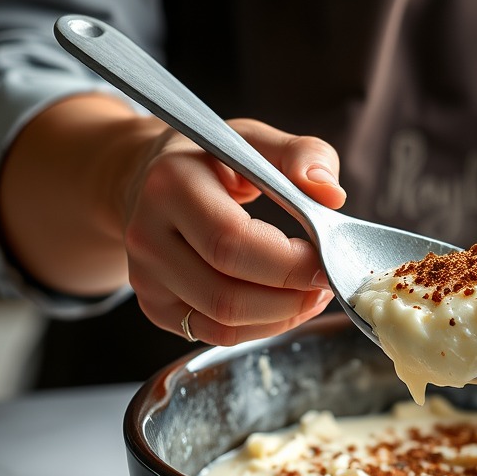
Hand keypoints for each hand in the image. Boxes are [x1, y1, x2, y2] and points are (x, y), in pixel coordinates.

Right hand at [119, 116, 345, 345]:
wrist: (148, 179)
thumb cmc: (211, 161)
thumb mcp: (255, 140)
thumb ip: (302, 155)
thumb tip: (331, 195)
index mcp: (170, 185)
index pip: (232, 243)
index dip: (289, 263)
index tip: (327, 258)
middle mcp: (146, 235)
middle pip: (227, 294)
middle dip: (291, 297)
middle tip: (326, 281)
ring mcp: (145, 277)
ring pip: (223, 323)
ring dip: (282, 317)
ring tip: (312, 292)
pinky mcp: (154, 306)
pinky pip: (215, 335)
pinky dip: (262, 327)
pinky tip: (286, 305)